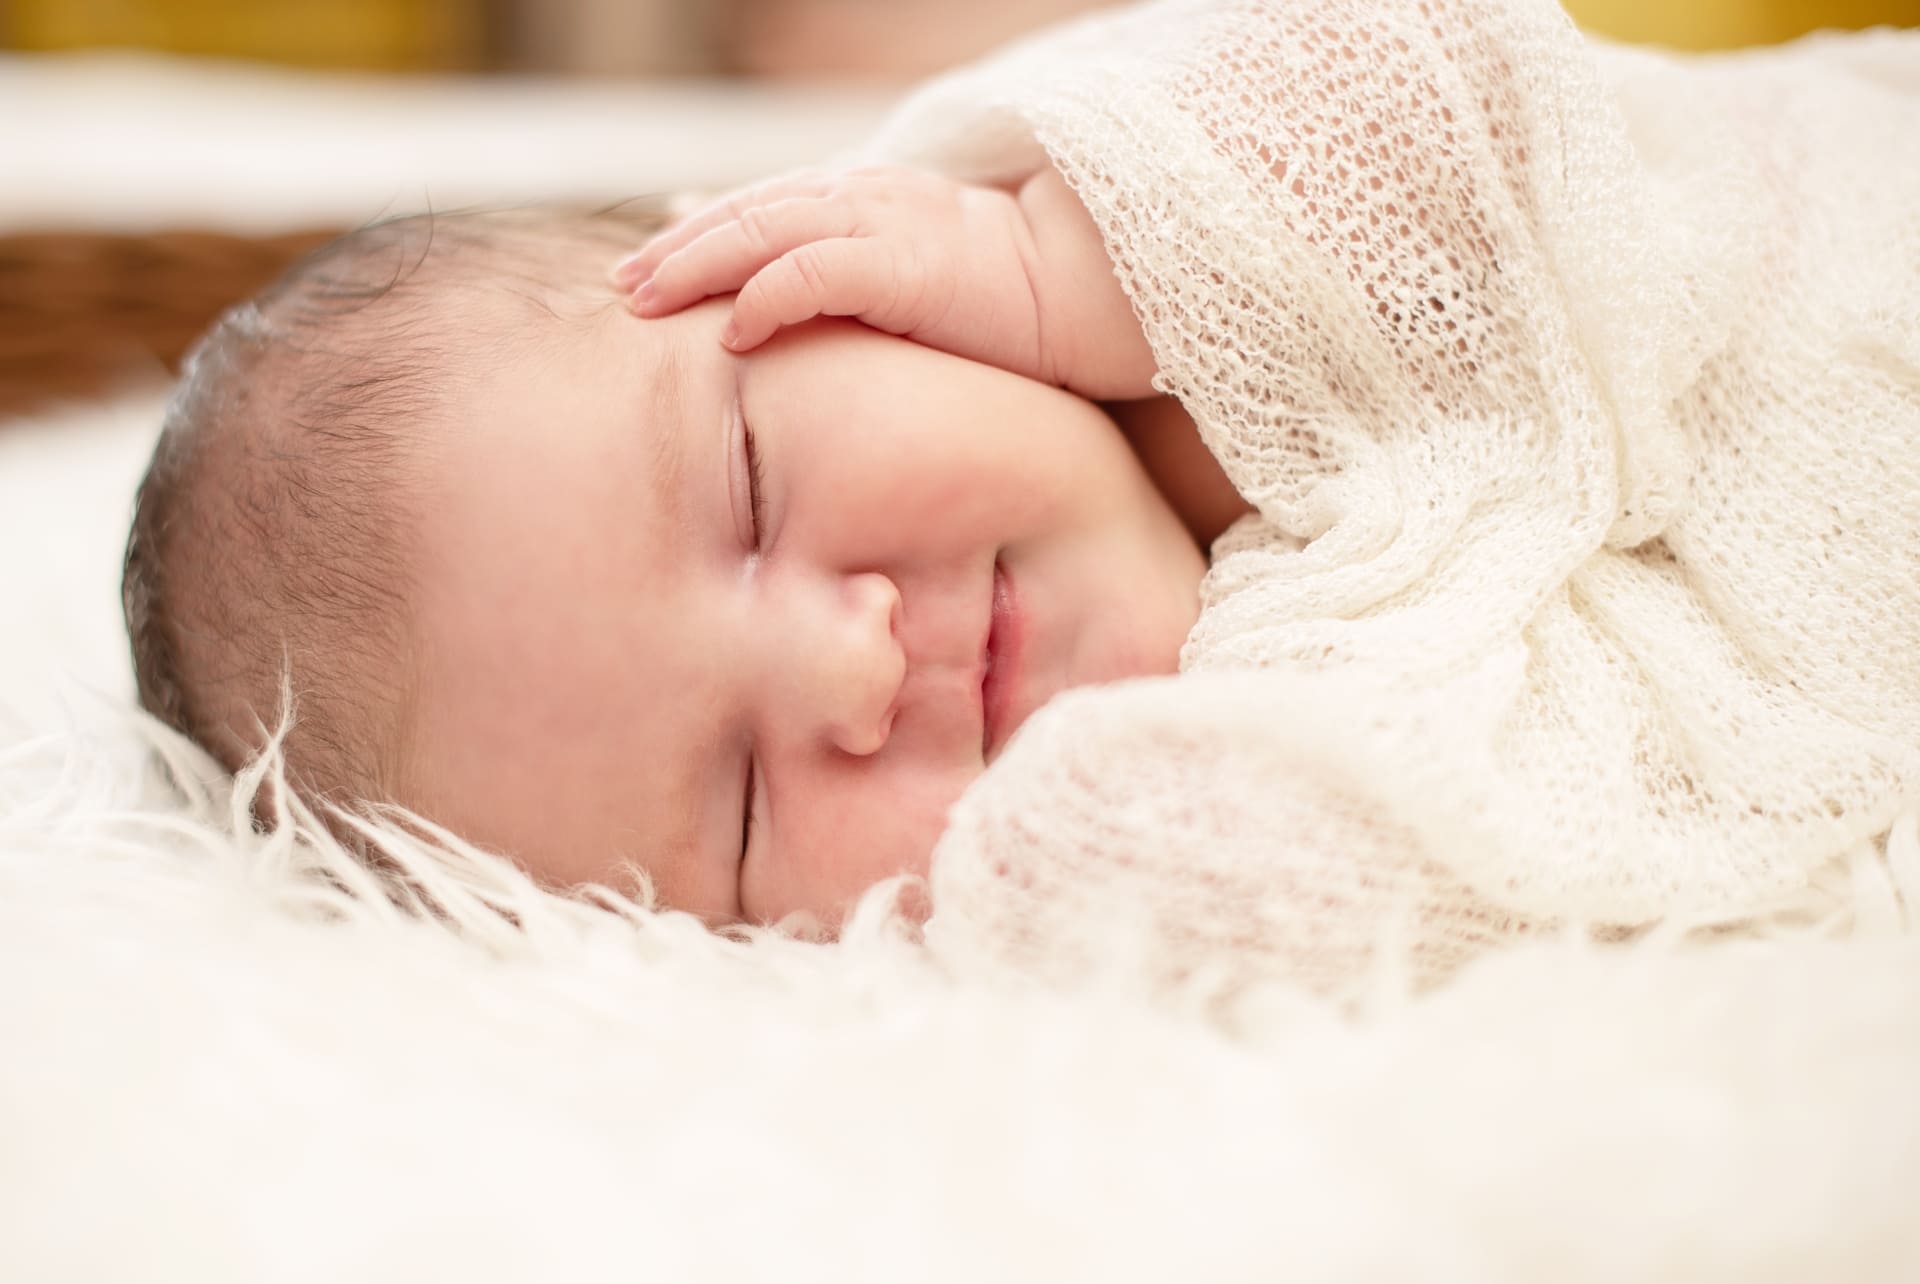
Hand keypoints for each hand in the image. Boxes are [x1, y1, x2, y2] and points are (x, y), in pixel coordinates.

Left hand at [610, 165, 1156, 397]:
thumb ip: (883, 297)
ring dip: (697, 263)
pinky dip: (763, 295)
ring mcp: (884, 224)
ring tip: (644, 298)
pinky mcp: (904, 263)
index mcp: (877, 204)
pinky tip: (729, 328)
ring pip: (762, 230)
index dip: (707, 225)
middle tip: (625, 283)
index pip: (773, 204)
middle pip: (749, 211)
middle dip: (680, 245)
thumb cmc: (1033, 305)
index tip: (656, 250)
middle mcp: (870, 200)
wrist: (1105, 290)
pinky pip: (813, 272)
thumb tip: (831, 333)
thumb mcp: (940, 292)